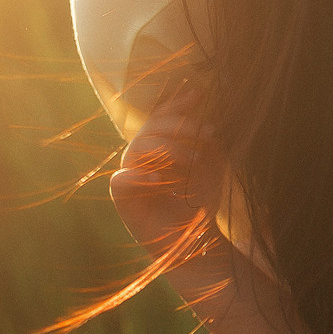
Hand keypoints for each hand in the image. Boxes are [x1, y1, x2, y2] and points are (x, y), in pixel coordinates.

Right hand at [109, 79, 224, 252]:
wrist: (197, 240)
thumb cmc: (202, 202)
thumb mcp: (212, 168)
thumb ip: (207, 144)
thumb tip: (210, 119)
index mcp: (160, 147)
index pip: (162, 118)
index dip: (177, 104)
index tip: (199, 92)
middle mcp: (143, 159)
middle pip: (149, 129)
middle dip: (179, 126)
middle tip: (208, 133)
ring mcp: (132, 177)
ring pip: (137, 148)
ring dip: (168, 149)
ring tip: (193, 160)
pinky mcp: (124, 200)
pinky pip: (120, 180)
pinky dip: (139, 176)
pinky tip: (161, 179)